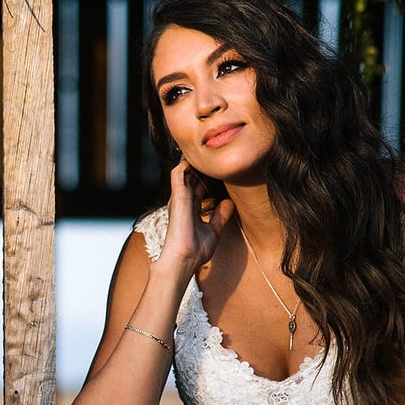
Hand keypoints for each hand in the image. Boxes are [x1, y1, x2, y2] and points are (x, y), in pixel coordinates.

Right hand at [157, 160, 232, 274]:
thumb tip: (228, 202)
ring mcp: (179, 198)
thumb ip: (220, 216)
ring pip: (184, 172)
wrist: (185, 259)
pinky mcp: (177, 196)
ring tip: (200, 145)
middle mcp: (184, 202)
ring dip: (191, 160)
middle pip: (192, 177)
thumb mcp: (214, 231)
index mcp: (191, 209)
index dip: (207, 176)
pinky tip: (192, 153)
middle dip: (200, 165)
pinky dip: (184, 163)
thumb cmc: (196, 250)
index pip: (198, 187)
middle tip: (211, 149)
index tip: (217, 166)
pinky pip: (178, 173)